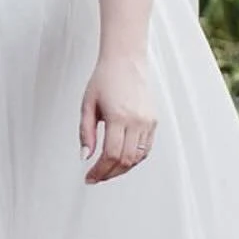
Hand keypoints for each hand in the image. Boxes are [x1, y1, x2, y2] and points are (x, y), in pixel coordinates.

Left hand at [79, 54, 155, 183]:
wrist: (125, 61)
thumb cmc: (104, 79)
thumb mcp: (87, 103)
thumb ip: (86, 131)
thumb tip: (85, 156)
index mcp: (118, 116)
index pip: (110, 155)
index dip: (100, 171)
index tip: (90, 177)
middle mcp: (136, 121)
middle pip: (125, 160)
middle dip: (109, 173)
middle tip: (97, 176)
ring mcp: (147, 122)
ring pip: (137, 158)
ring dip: (122, 168)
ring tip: (107, 169)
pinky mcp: (153, 122)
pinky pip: (146, 149)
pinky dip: (134, 159)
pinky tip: (121, 159)